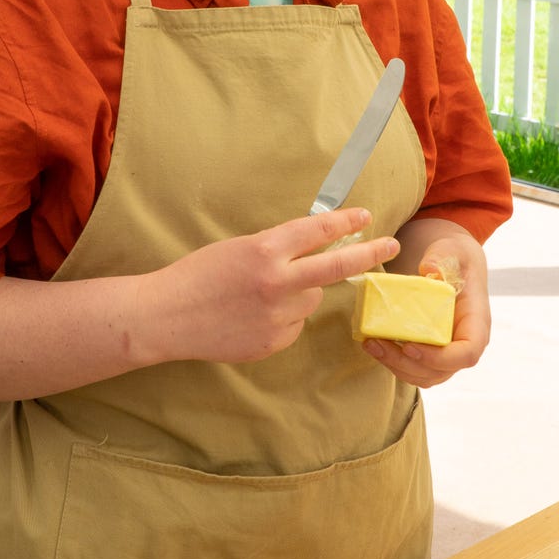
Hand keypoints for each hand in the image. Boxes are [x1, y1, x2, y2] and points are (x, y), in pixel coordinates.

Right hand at [145, 207, 399, 364]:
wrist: (167, 316)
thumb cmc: (197, 276)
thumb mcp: (237, 248)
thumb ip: (276, 249)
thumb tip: (312, 250)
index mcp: (265, 250)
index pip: (318, 231)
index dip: (345, 222)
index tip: (365, 217)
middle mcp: (277, 282)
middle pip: (336, 267)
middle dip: (369, 254)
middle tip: (391, 245)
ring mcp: (277, 316)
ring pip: (310, 299)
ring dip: (298, 294)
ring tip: (257, 296)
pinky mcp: (273, 342)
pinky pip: (293, 325)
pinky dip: (281, 319)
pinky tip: (250, 317)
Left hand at [362, 221, 491, 388]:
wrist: (451, 263)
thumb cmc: (455, 257)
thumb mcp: (451, 250)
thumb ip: (441, 258)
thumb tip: (429, 270)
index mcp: (476, 322)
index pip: (467, 353)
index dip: (440, 358)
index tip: (410, 346)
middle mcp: (464, 342)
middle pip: (440, 370)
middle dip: (406, 363)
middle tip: (377, 344)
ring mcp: (447, 351)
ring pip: (424, 375)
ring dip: (395, 366)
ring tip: (371, 344)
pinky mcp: (430, 351)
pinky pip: (413, 368)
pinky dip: (393, 362)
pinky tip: (374, 344)